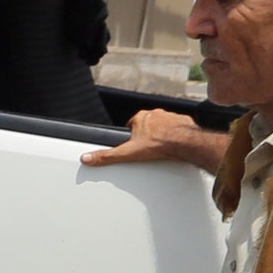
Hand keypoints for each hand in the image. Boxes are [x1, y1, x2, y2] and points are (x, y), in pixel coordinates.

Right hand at [82, 107, 230, 174]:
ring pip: (164, 125)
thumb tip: (88, 158)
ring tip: (162, 148)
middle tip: (148, 147)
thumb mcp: (128, 153)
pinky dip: (177, 135)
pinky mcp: (184, 122)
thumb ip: (107, 156)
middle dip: (148, 134)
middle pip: (148, 124)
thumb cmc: (159, 145)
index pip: (132, 123)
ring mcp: (171, 117)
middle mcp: (156, 114)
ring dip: (163, 134)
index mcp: (141, 118)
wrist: (185, 143)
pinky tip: (176, 146)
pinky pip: (178, 128)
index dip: (132, 134)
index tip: (134, 143)